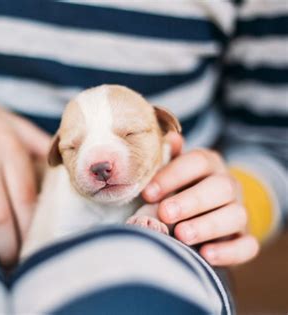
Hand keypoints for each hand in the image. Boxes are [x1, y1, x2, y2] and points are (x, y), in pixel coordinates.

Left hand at [142, 132, 258, 265]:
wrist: (197, 214)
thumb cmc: (175, 189)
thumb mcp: (168, 172)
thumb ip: (167, 158)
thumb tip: (170, 138)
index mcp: (208, 164)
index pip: (197, 162)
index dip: (172, 176)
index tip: (147, 193)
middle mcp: (227, 185)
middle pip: (219, 187)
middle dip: (191, 201)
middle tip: (165, 213)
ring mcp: (238, 211)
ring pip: (235, 215)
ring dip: (207, 226)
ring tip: (181, 235)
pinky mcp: (243, 239)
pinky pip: (247, 245)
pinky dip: (229, 251)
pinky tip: (206, 255)